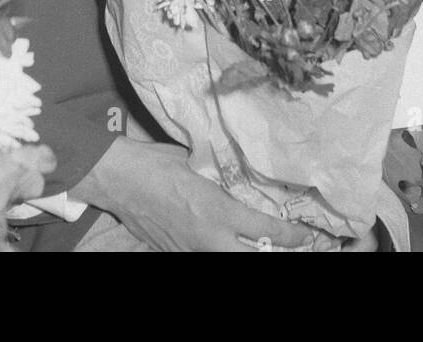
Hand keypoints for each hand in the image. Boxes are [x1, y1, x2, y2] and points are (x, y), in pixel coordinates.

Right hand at [71, 138, 315, 251]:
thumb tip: (223, 175)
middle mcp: (209, 237)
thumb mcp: (193, 164)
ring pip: (225, 260)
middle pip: (251, 259)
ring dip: (239, 252)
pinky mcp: (172, 253)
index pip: (265, 231)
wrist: (118, 179)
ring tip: (250, 244)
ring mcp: (190, 249)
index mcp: (218, 210)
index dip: (290, 236)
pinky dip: (215, 249)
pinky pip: (201, 255)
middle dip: (270, 254)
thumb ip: (213, 179)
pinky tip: (218, 243)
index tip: (304, 236)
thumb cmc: (155, 163)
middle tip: (286, 247)